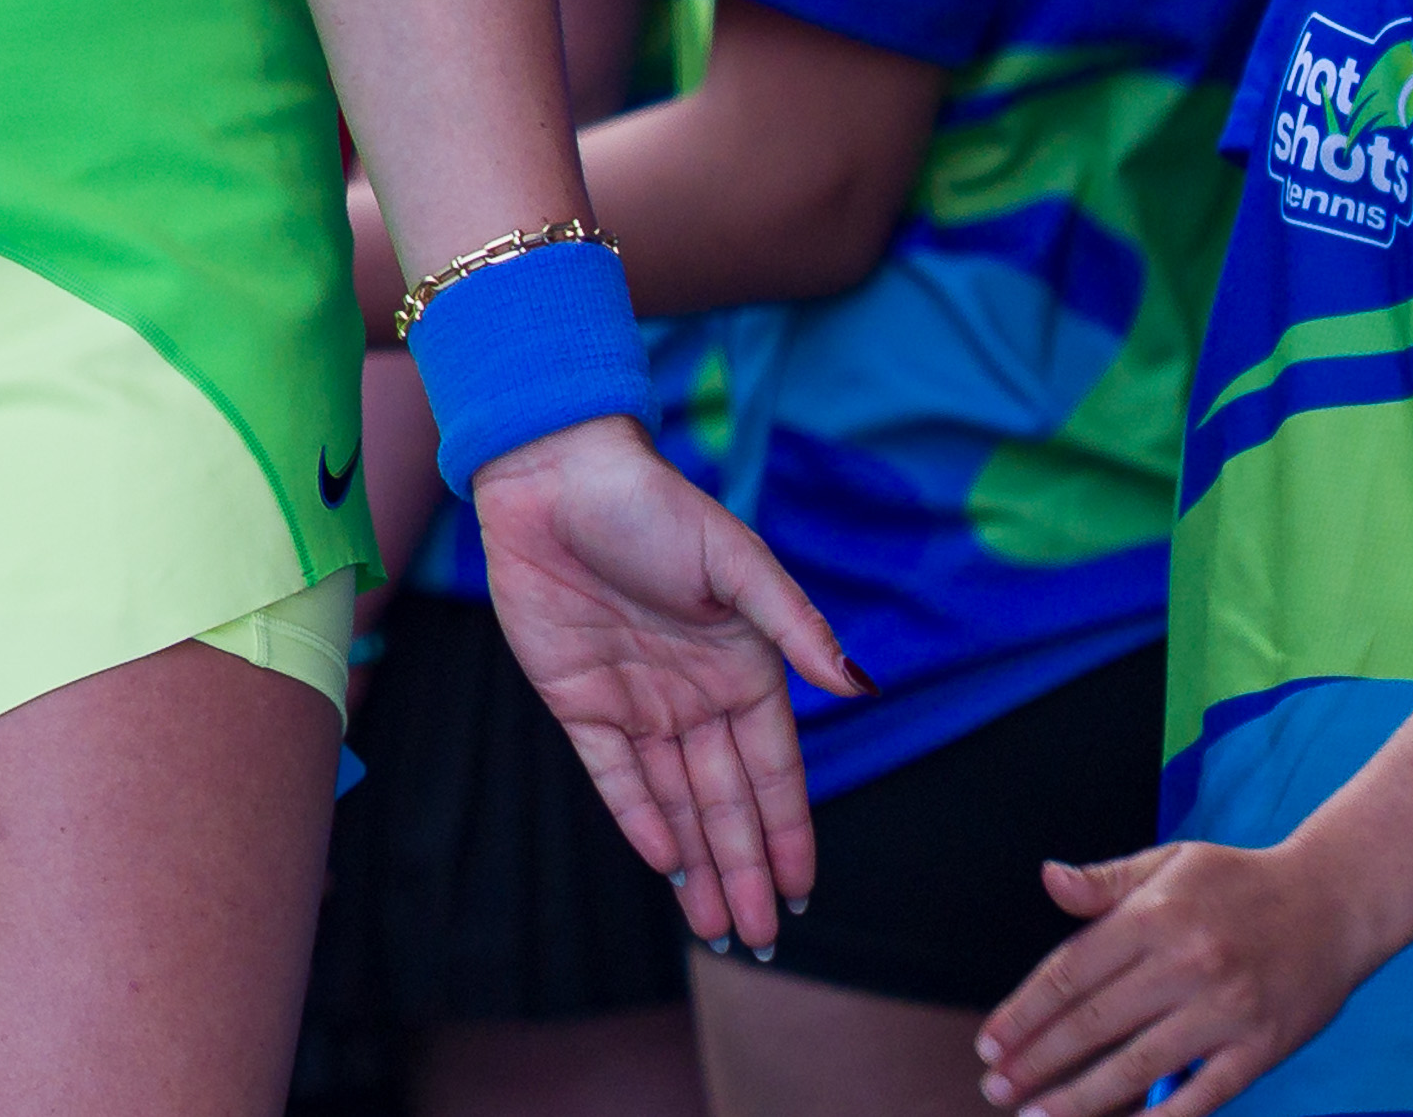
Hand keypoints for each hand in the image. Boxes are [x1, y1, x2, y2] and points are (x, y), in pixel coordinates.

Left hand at [465, 415, 856, 951]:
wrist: (552, 471)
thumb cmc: (652, 503)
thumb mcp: (735, 560)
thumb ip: (795, 626)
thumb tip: (860, 686)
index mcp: (744, 668)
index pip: (773, 770)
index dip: (787, 832)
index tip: (804, 892)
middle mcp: (694, 696)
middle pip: (726, 800)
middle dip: (745, 870)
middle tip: (762, 941)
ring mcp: (637, 700)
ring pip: (675, 799)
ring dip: (697, 861)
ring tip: (720, 928)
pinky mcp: (579, 697)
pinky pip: (613, 772)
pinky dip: (637, 817)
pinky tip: (663, 862)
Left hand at [973, 839, 1385, 1114]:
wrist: (1336, 903)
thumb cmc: (1241, 883)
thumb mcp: (1169, 863)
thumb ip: (1104, 882)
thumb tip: (1048, 880)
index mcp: (1152, 916)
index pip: (1069, 973)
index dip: (1024, 1013)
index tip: (989, 1044)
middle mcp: (1185, 964)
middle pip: (1093, 1024)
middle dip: (1037, 1061)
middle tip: (996, 1090)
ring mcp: (1226, 1010)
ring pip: (1138, 1065)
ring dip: (1082, 1097)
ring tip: (1037, 1116)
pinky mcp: (1263, 1047)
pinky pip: (1203, 1094)